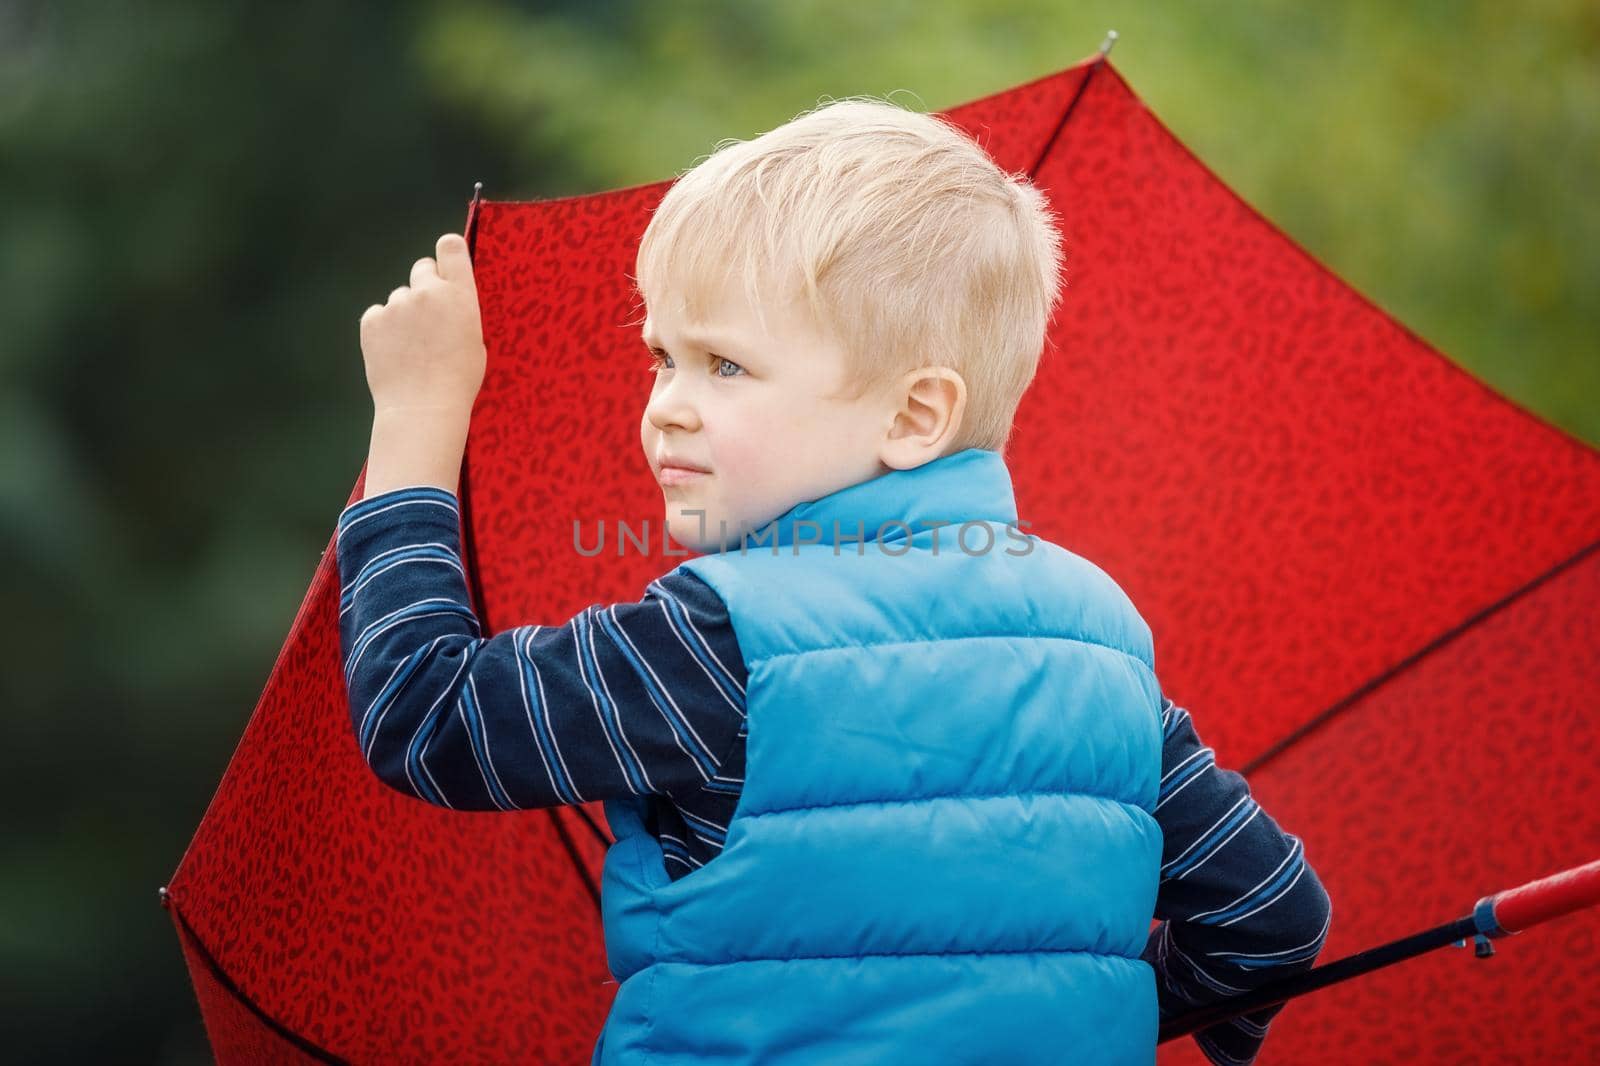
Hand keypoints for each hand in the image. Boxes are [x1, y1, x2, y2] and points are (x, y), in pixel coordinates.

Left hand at [359, 233, 485, 416]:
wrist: (423, 407)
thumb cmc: (457, 381)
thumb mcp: (474, 341)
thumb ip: (459, 311)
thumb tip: (448, 302)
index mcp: (459, 296)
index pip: (450, 248)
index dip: (447, 252)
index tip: (446, 260)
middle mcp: (427, 292)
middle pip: (422, 268)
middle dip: (425, 286)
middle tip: (428, 316)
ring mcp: (396, 305)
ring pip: (399, 297)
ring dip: (404, 314)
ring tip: (411, 347)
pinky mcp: (372, 320)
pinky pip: (378, 315)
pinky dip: (383, 329)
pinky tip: (394, 352)